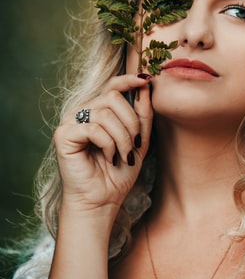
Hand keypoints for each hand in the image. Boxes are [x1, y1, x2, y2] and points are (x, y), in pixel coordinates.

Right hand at [54, 74, 152, 222]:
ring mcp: (71, 122)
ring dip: (122, 138)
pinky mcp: (64, 135)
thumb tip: (145, 83)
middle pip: (113, 98)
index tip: (147, 79)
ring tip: (123, 156)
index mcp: (99, 110)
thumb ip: (143, 113)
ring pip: (106, 113)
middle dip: (131, 122)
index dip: (129, 80)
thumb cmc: (119, 171)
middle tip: (134, 145)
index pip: (113, 85)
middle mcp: (83, 112)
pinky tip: (109, 158)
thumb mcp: (138, 139)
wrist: (103, 200)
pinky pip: (94, 128)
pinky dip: (108, 144)